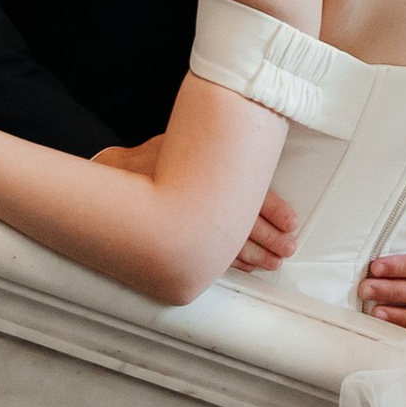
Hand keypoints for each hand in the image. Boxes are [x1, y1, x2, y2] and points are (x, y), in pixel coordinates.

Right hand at [94, 136, 298, 275]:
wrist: (114, 178)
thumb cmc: (152, 159)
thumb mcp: (185, 142)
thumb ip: (217, 149)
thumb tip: (250, 139)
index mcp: (213, 179)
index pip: (253, 197)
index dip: (275, 212)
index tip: (291, 223)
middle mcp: (205, 205)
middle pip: (247, 226)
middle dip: (271, 240)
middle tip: (287, 248)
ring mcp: (192, 226)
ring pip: (232, 247)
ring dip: (255, 256)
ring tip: (273, 262)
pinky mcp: (182, 242)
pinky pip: (213, 258)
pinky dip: (232, 264)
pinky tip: (247, 267)